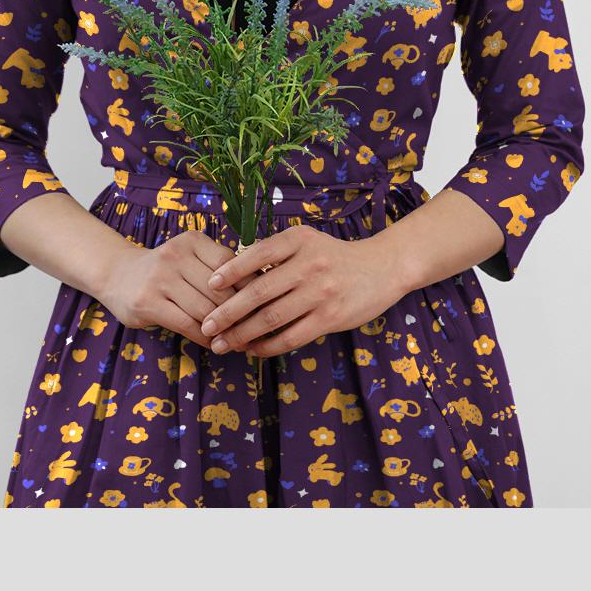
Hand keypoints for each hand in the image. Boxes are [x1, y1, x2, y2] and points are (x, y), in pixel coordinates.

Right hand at [99, 230, 253, 348]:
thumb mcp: (191, 257)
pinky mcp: (148, 303)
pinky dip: (205, 336)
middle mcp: (175, 255)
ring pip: (205, 309)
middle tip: (257, 328)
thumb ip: (219, 268)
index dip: (249, 286)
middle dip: (241, 312)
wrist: (118, 274)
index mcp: (192, 241)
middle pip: (220, 290)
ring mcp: (160, 278)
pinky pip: (187, 324)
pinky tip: (214, 342)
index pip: (231, 264)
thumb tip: (261, 289)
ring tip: (239, 339)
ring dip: (224, 328)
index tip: (264, 303)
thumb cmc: (167, 269)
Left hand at [200, 224, 411, 356]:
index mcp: (299, 240)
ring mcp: (321, 292)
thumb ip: (275, 254)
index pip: (257, 255)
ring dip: (242, 334)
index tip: (209, 286)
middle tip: (207, 325)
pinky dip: (267, 346)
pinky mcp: (331, 318)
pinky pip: (291, 336)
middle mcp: (309, 264)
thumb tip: (232, 272)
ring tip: (223, 343)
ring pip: (271, 318)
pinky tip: (252, 350)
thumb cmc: (335, 257)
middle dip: (228, 311)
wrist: (383, 268)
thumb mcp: (307, 242)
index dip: (230, 271)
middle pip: (258, 291)